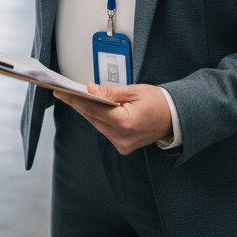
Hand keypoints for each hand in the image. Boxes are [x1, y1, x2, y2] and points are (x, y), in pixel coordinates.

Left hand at [54, 83, 172, 154]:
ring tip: (76, 97)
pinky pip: (104, 129)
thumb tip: (90, 90)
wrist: (174, 118)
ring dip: (88, 110)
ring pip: (96, 124)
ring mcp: (122, 144)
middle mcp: (122, 137)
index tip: (61, 92)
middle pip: (92, 117)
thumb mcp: (134, 91)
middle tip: (65, 91)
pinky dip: (98, 118)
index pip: (93, 109)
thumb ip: (110, 92)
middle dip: (79, 103)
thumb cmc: (158, 102)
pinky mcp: (122, 146)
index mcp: (125, 122)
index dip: (75, 99)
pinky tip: (93, 107)